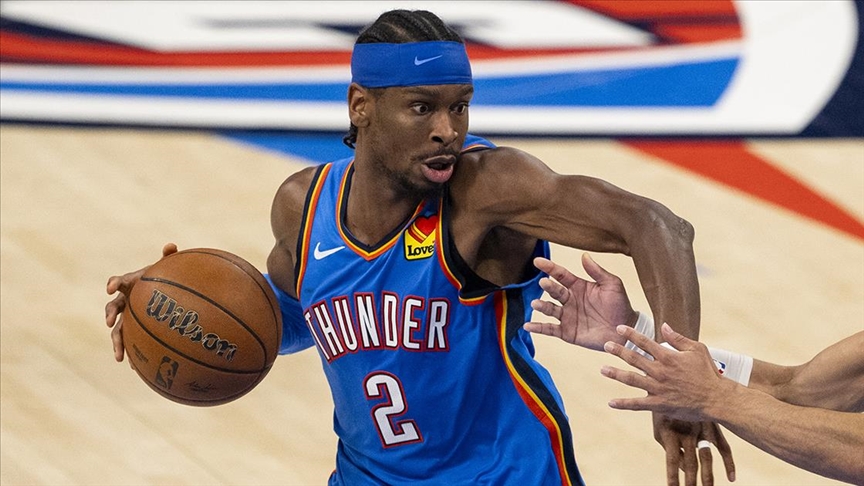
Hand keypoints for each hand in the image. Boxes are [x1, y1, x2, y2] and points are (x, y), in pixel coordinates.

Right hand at [105, 243, 177, 361]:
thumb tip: (171, 245)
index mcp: (132, 285)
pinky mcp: (135, 331)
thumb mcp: (169, 270)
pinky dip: (133, 354)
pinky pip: (131, 343)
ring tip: (120, 357)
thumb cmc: (168, 280)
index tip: (110, 287)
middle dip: (110, 314)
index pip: (119, 282)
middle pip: (113, 307)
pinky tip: (136, 368)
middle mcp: (127, 301)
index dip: (113, 283)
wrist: (169, 297)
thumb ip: (169, 258)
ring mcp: (129, 318)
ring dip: (117, 342)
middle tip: (111, 322)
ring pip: (118, 331)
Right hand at [523, 254, 637, 350]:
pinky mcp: (567, 332)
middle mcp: (570, 299)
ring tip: (536, 304)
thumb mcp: (612, 285)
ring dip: (541, 306)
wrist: (625, 330)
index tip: (537, 261)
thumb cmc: (620, 305)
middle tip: (543, 283)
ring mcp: (567, 316)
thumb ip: (597, 271)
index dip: (549, 268)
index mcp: (578, 286)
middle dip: (548, 287)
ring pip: (550, 309)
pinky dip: (538, 328)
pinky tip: (527, 326)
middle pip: (554, 291)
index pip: (561, 274)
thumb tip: (584, 255)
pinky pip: (550, 329)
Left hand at [602, 324, 735, 483]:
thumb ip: (678, 338)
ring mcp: (658, 388)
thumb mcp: (697, 349)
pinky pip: (638, 404)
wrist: (716, 398)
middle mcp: (660, 371)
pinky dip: (624, 404)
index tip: (618, 328)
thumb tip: (664, 325)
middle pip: (634, 358)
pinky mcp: (660, 404)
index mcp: (668, 357)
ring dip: (616, 374)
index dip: (630, 334)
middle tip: (605, 345)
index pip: (645, 342)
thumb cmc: (708, 372)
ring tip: (603, 369)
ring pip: (632, 379)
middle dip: (618, 351)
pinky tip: (611, 402)